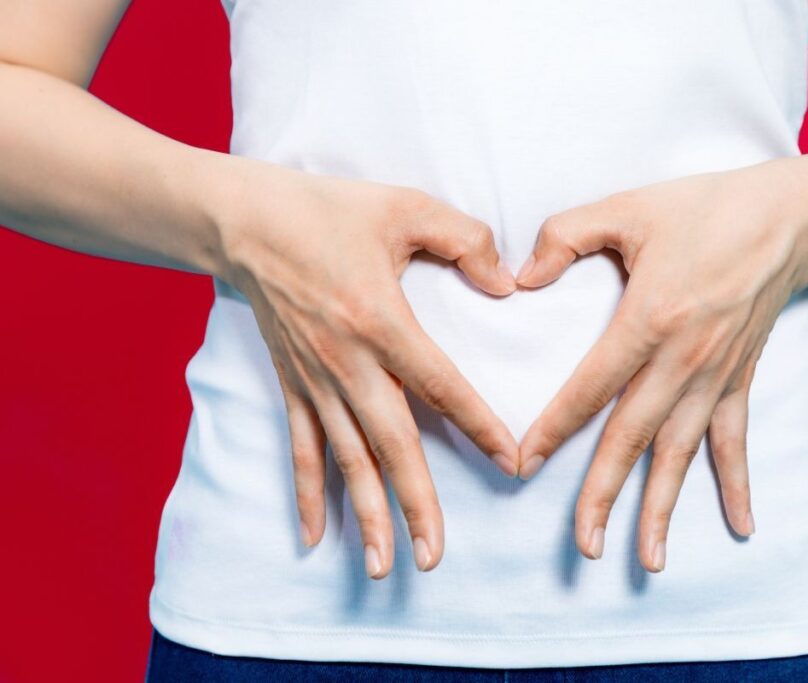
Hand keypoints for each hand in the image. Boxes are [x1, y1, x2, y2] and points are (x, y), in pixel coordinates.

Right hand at [214, 157, 519, 577]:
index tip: (511, 463)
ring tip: (386, 566)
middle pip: (390, 444)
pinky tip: (316, 537)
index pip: (441, 386)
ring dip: (367, 515)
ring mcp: (315, 380)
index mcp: (381, 320)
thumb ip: (466, 240)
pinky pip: (302, 447)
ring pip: (347, 459)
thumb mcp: (406, 207)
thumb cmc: (328, 210)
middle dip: (416, 503)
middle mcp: (347, 362)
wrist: (244, 221)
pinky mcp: (291, 384)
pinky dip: (309, 493)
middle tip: (434, 555)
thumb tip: (506, 285)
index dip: (479, 426)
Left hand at [515, 157, 807, 572]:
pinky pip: (735, 440)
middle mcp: (683, 360)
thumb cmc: (705, 209)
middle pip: (633, 438)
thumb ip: (565, 235)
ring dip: (663, 507)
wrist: (790, 218)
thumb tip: (520, 277)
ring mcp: (716, 376)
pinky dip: (736, 484)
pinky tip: (740, 527)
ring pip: (681, 453)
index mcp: (649, 319)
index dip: (553, 429)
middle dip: (604, 494)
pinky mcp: (740, 379)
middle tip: (583, 546)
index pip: (589, 388)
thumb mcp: (628, 207)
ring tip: (648, 559)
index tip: (522, 465)